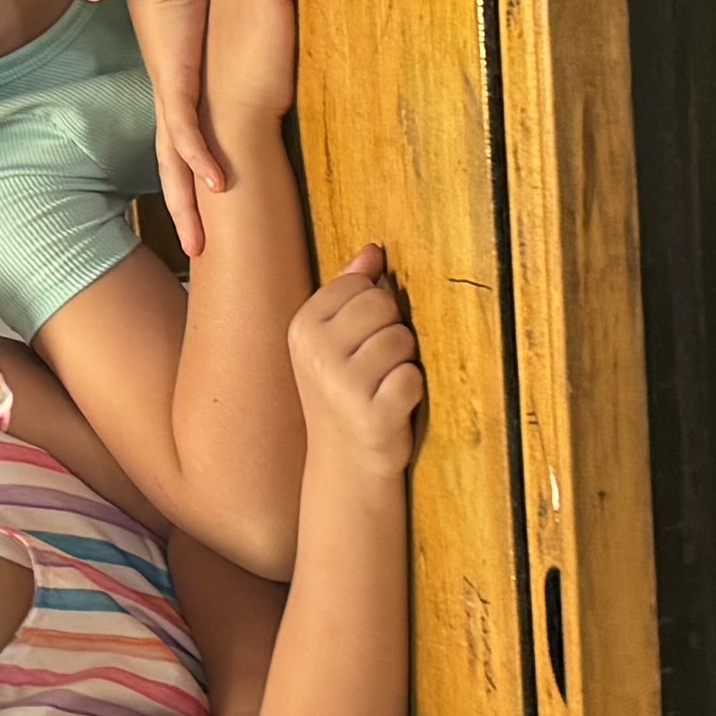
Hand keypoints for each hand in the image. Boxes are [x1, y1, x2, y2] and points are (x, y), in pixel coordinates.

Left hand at [133, 0, 223, 252]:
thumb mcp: (220, 34)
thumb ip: (235, 54)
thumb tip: (256, 64)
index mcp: (181, 94)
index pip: (183, 152)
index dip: (191, 188)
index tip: (207, 221)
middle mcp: (171, 101)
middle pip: (172, 169)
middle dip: (183, 212)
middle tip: (199, 251)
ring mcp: (169, 93)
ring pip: (174, 160)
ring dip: (186, 200)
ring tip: (202, 237)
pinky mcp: (175, 79)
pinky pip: (185, 128)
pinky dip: (199, 157)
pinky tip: (217, 183)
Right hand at [291, 249, 422, 476]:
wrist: (345, 465)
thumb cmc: (344, 393)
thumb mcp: (333, 341)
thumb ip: (350, 293)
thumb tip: (372, 250)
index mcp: (302, 327)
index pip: (359, 284)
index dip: (373, 308)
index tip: (359, 340)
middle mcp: (316, 352)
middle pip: (383, 305)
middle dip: (392, 331)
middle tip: (375, 365)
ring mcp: (342, 385)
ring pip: (402, 340)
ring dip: (403, 363)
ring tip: (383, 386)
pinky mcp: (372, 414)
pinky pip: (412, 377)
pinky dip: (412, 391)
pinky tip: (392, 406)